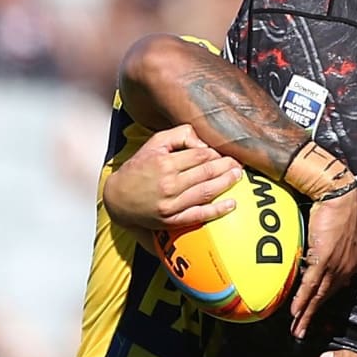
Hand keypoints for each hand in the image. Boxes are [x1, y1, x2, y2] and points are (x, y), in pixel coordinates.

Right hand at [103, 124, 242, 229]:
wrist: (117, 199)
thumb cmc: (138, 168)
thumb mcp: (154, 144)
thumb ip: (180, 136)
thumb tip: (203, 141)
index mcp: (164, 162)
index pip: (200, 155)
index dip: (216, 153)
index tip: (225, 152)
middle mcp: (168, 183)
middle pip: (207, 172)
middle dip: (227, 166)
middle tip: (239, 163)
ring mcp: (170, 204)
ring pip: (206, 191)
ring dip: (226, 183)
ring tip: (238, 176)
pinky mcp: (171, 220)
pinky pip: (199, 215)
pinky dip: (217, 210)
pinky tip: (231, 204)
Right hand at [289, 189, 356, 337]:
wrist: (339, 194)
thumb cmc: (341, 206)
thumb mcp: (345, 230)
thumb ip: (339, 244)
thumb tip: (328, 248)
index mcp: (353, 260)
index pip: (337, 286)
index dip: (324, 301)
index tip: (315, 312)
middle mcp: (346, 266)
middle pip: (327, 296)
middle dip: (314, 316)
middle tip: (303, 331)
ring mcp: (335, 264)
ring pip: (319, 295)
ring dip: (306, 315)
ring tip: (297, 329)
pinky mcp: (324, 259)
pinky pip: (311, 285)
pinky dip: (303, 301)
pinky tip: (296, 313)